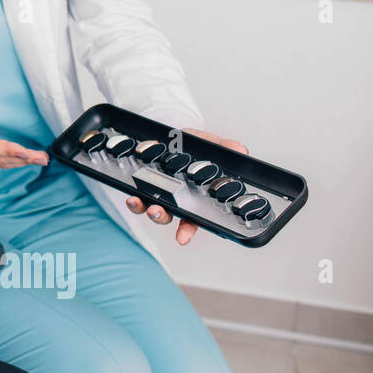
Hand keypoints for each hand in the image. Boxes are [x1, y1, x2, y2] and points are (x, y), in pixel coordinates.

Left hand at [124, 127, 248, 244]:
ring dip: (143, 208)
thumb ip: (226, 148)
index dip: (187, 230)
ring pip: (150, 206)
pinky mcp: (143, 181)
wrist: (175, 135)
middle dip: (160, 217)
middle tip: (157, 212)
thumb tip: (240, 151)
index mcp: (195, 196)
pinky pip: (136, 193)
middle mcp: (175, 197)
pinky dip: (133, 196)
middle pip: (168, 215)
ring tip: (139, 202)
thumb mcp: (213, 145)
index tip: (182, 238)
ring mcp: (158, 191)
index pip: (193, 218)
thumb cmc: (197, 146)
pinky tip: (131, 193)